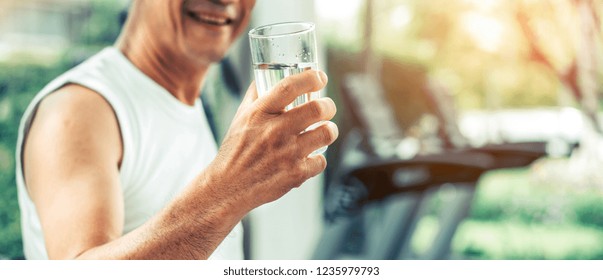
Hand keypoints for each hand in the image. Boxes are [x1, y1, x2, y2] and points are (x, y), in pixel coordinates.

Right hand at [206, 70, 337, 212]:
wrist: (228, 187)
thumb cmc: (235, 150)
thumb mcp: (240, 117)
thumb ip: (255, 95)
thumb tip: (265, 75)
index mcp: (260, 113)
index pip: (289, 86)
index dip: (310, 78)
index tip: (319, 77)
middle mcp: (274, 131)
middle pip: (317, 109)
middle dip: (328, 106)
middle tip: (327, 108)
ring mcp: (287, 153)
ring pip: (327, 133)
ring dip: (330, 130)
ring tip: (324, 131)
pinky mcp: (295, 174)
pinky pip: (321, 161)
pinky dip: (317, 159)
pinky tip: (309, 157)